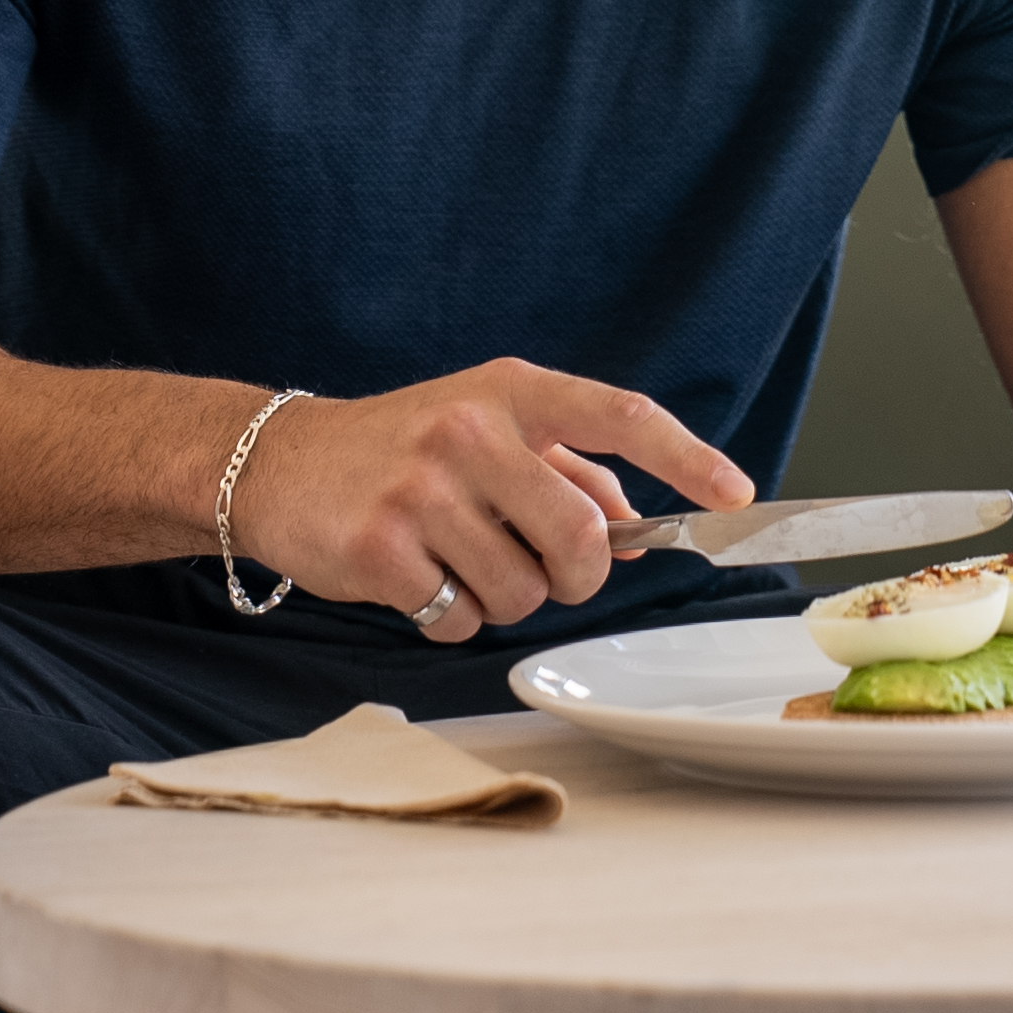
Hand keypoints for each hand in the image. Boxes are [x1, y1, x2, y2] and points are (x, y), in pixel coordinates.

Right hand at [222, 358, 754, 643]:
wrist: (277, 463)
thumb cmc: (402, 448)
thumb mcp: (487, 428)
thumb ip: (567, 468)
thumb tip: (637, 521)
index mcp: (511, 392)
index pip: (619, 414)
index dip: (687, 456)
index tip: (734, 494)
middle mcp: (469, 431)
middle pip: (581, 535)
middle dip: (579, 574)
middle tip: (551, 572)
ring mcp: (421, 490)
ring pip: (521, 590)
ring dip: (505, 600)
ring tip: (461, 565)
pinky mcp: (379, 548)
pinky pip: (459, 620)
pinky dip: (450, 619)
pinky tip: (418, 582)